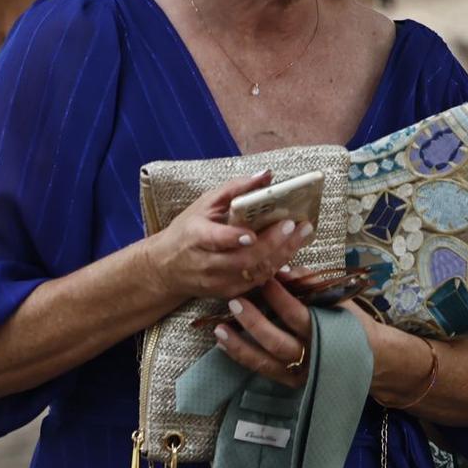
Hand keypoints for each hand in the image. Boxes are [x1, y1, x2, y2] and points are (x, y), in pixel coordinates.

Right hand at [140, 169, 312, 305]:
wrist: (166, 269)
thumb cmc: (187, 231)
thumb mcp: (205, 204)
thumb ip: (235, 188)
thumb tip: (266, 175)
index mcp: (196, 237)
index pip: (215, 240)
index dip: (233, 238)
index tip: (251, 233)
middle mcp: (207, 264)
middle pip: (243, 259)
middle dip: (272, 243)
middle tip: (295, 225)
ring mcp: (218, 282)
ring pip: (254, 273)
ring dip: (281, 255)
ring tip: (300, 235)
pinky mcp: (228, 292)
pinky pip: (257, 282)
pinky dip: (276, 266)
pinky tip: (290, 250)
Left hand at [218, 285, 377, 390]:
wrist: (370, 357)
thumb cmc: (352, 323)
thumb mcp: (340, 299)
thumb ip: (312, 284)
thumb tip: (283, 269)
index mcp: (326, 333)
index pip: (297, 314)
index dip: (278, 297)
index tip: (263, 278)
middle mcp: (311, 356)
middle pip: (276, 341)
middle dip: (253, 321)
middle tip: (234, 302)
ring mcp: (300, 373)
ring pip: (265, 360)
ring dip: (239, 344)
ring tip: (219, 328)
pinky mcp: (290, 382)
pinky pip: (262, 370)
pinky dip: (242, 357)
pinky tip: (225, 344)